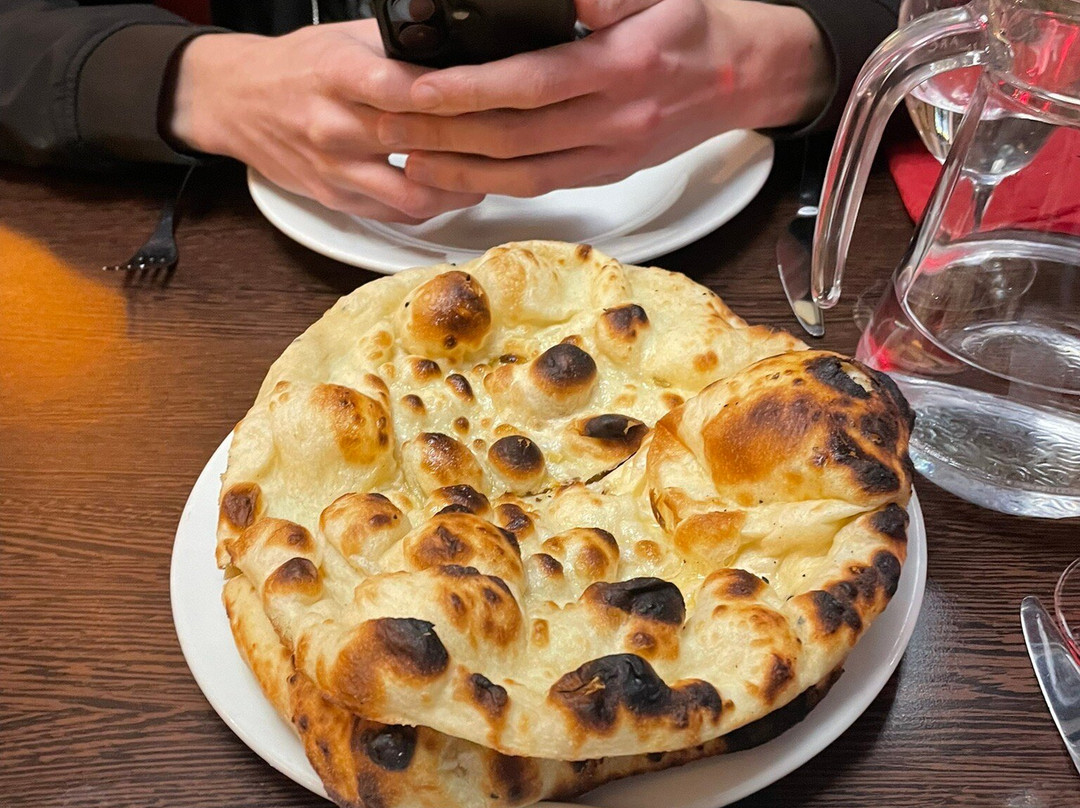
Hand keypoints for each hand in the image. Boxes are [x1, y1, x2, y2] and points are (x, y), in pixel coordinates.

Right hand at [166, 23, 484, 221]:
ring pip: (412, 192)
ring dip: (459, 188)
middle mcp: (334, 125)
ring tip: (489, 174)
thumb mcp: (342, 38)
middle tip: (512, 140)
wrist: (235, 101)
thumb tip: (461, 53)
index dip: (449, 97)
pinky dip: (431, 206)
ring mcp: (335, 169)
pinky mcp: (336, 199)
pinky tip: (455, 192)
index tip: (489, 98)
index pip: (401, 88)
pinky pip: (395, 214)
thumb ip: (397, 48)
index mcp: (337, 74)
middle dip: (471, 144)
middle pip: (416, 142)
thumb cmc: (296, 66)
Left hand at [376, 0, 832, 196]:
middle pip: (513, 137)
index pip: (530, 83)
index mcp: (622, 68)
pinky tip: (459, 178)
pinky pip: (543, 186)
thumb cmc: (695, 28)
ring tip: (409, 161)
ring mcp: (611, 155)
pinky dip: (495, 185)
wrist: (742, 77)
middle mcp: (615, 121)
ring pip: (523, 174)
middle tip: (390, 127)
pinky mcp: (608, 172)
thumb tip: (561, 0)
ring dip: (461, 172)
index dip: (470, 89)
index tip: (419, 88)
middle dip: (445, 135)